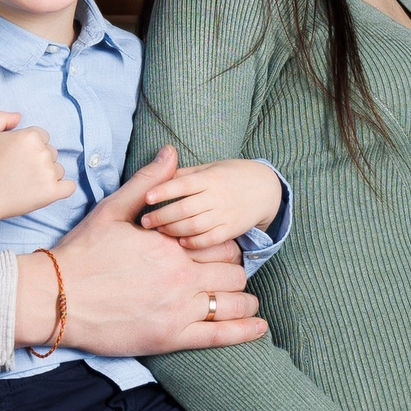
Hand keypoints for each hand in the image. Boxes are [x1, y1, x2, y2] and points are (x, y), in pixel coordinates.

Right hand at [0, 109, 68, 245]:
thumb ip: (1, 117)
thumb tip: (20, 117)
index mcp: (30, 136)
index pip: (42, 137)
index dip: (29, 147)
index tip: (17, 157)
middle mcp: (42, 152)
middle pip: (51, 153)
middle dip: (38, 160)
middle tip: (19, 171)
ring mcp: (48, 173)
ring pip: (58, 170)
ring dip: (47, 176)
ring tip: (26, 183)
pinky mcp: (52, 192)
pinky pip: (69, 187)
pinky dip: (62, 189)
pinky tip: (48, 190)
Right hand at [11, 147, 267, 354]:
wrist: (56, 296)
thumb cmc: (82, 253)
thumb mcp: (113, 209)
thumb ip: (148, 184)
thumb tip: (171, 153)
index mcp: (171, 245)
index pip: (220, 243)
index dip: (223, 246)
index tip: (218, 252)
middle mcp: (181, 276)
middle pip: (232, 273)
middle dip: (233, 273)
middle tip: (226, 277)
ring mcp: (178, 310)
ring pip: (233, 303)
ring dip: (243, 301)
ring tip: (244, 302)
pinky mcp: (171, 338)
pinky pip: (220, 335)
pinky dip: (245, 331)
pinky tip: (258, 327)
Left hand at [141, 158, 282, 248]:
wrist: (266, 189)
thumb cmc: (232, 175)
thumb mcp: (210, 167)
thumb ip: (185, 173)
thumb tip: (159, 171)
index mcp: (210, 178)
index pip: (183, 184)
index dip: (163, 191)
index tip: (146, 198)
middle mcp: (217, 196)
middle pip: (185, 208)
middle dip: (162, 216)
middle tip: (144, 222)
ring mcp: (225, 214)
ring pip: (195, 225)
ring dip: (174, 230)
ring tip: (159, 231)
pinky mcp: (232, 229)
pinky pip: (210, 239)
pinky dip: (194, 242)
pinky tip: (181, 242)